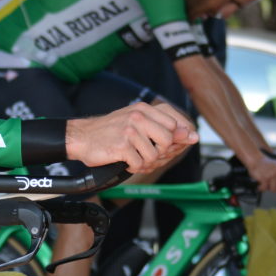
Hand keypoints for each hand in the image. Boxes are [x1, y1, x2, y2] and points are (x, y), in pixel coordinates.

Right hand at [66, 102, 196, 173]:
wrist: (81, 137)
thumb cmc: (110, 131)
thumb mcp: (136, 122)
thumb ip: (164, 128)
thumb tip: (193, 136)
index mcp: (144, 109)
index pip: (176, 122)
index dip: (177, 138)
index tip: (170, 146)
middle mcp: (138, 116)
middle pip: (168, 139)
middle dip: (161, 152)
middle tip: (147, 154)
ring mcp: (130, 130)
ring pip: (154, 154)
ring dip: (145, 161)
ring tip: (134, 158)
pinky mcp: (122, 146)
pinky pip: (139, 163)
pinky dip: (133, 167)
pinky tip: (125, 162)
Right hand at [245, 156, 275, 192]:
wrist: (256, 160)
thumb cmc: (268, 166)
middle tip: (274, 183)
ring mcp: (272, 174)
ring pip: (275, 189)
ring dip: (270, 188)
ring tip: (267, 181)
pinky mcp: (264, 178)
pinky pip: (266, 189)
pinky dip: (262, 187)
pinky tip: (262, 183)